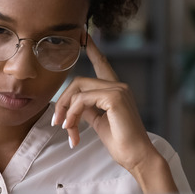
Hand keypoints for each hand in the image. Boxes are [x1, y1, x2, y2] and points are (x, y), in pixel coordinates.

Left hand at [52, 34, 157, 172]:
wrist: (137, 157)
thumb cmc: (121, 143)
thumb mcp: (100, 122)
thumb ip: (88, 109)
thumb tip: (73, 105)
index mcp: (116, 90)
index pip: (102, 65)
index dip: (93, 51)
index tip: (85, 36)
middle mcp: (119, 86)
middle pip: (78, 81)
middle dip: (63, 101)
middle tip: (57, 123)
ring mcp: (118, 90)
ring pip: (78, 89)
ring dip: (66, 110)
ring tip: (66, 129)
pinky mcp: (115, 98)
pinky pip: (82, 100)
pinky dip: (72, 114)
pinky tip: (73, 128)